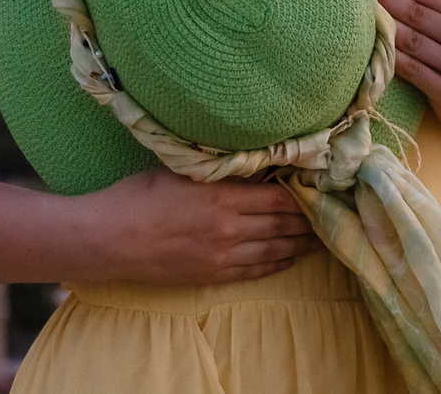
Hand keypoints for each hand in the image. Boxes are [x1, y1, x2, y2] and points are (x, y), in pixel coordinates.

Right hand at [74, 169, 318, 286]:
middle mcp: (228, 229)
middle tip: (331, 215)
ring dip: (300, 244)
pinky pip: (255, 271)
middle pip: (281, 225)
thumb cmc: (138, 196)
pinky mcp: (212, 276)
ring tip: (320, 238)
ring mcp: (221, 256)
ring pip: (274, 250)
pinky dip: (277, 263)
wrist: (109, 239)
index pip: (277, 198)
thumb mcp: (181, 171)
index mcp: (221, 197)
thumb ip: (219, 170)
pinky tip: (290, 257)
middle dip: (308, 221)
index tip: (320, 189)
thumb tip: (252, 164)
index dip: (302, 195)